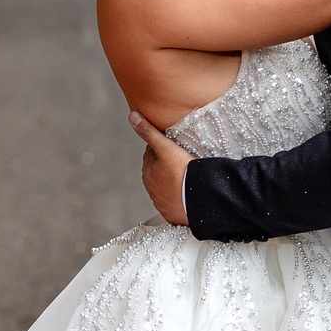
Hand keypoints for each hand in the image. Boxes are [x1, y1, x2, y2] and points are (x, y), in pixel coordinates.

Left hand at [133, 111, 190, 226]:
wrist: (198, 201)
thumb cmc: (183, 174)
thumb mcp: (166, 148)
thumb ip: (149, 132)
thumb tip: (132, 116)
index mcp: (148, 172)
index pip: (152, 154)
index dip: (162, 148)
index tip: (172, 145)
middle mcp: (151, 189)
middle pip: (158, 171)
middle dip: (165, 165)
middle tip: (181, 159)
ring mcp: (162, 203)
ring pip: (165, 188)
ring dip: (172, 182)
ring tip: (186, 177)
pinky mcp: (173, 214)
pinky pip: (174, 203)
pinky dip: (179, 198)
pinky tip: (187, 194)